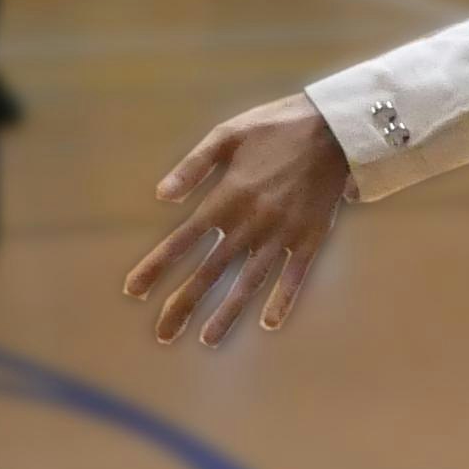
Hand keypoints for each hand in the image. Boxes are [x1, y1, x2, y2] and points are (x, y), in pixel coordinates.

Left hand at [125, 96, 352, 343]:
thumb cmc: (275, 127)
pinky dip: (282, 300)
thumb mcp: (227, 134)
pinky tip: (268, 323)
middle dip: (184, 304)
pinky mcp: (309, 238)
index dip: (156, 267)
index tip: (133, 291)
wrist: (334, 128)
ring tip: (207, 340)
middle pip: (210, 272)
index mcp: (226, 198)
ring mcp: (281, 234)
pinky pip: (294, 276)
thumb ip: (193, 166)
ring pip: (249, 282)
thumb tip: (161, 196)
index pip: (182, 241)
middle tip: (164, 334)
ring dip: (227, 313)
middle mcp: (250, 224)